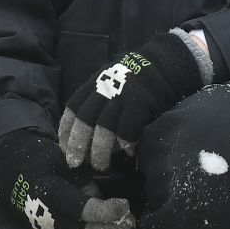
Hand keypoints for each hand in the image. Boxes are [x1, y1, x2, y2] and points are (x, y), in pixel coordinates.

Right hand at [0, 129, 134, 228]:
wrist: (15, 173)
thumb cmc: (43, 161)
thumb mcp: (62, 159)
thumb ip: (82, 177)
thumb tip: (101, 194)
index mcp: (48, 191)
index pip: (81, 209)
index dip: (106, 211)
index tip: (124, 204)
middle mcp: (45, 215)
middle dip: (110, 228)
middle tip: (129, 219)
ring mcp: (46, 228)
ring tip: (123, 225)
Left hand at [57, 28, 211, 173]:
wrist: (166, 63)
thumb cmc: (136, 79)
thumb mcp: (111, 81)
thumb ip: (99, 101)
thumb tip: (86, 132)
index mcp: (94, 82)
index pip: (73, 107)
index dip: (66, 129)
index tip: (63, 148)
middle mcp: (105, 87)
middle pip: (86, 119)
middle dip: (78, 143)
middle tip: (75, 163)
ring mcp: (122, 94)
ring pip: (104, 126)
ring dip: (100, 150)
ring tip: (100, 165)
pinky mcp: (141, 102)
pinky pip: (129, 127)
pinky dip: (126, 142)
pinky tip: (127, 153)